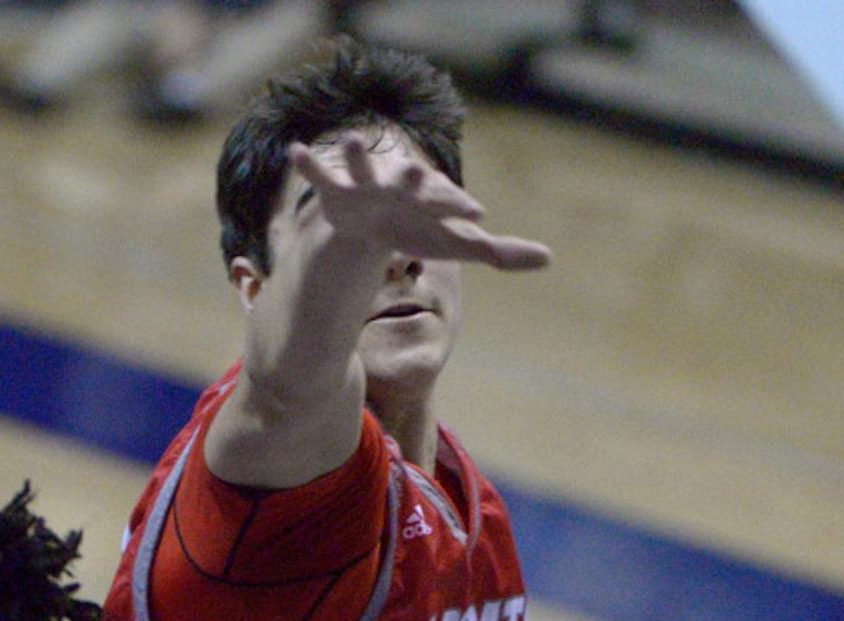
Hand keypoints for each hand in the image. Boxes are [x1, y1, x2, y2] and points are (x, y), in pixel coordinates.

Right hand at [288, 133, 551, 272]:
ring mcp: (367, 185)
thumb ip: (500, 252)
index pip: (448, 202)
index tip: (476, 215)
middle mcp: (399, 184)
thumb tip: (548, 258)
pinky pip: (320, 178)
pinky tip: (295, 153)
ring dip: (356, 153)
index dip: (458, 207)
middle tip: (415, 171)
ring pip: (362, 165)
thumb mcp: (458, 244)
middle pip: (408, 178)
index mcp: (430, 196)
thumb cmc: (422, 228)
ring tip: (350, 139)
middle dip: (411, 176)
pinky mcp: (338, 194)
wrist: (375, 219)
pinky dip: (308, 166)